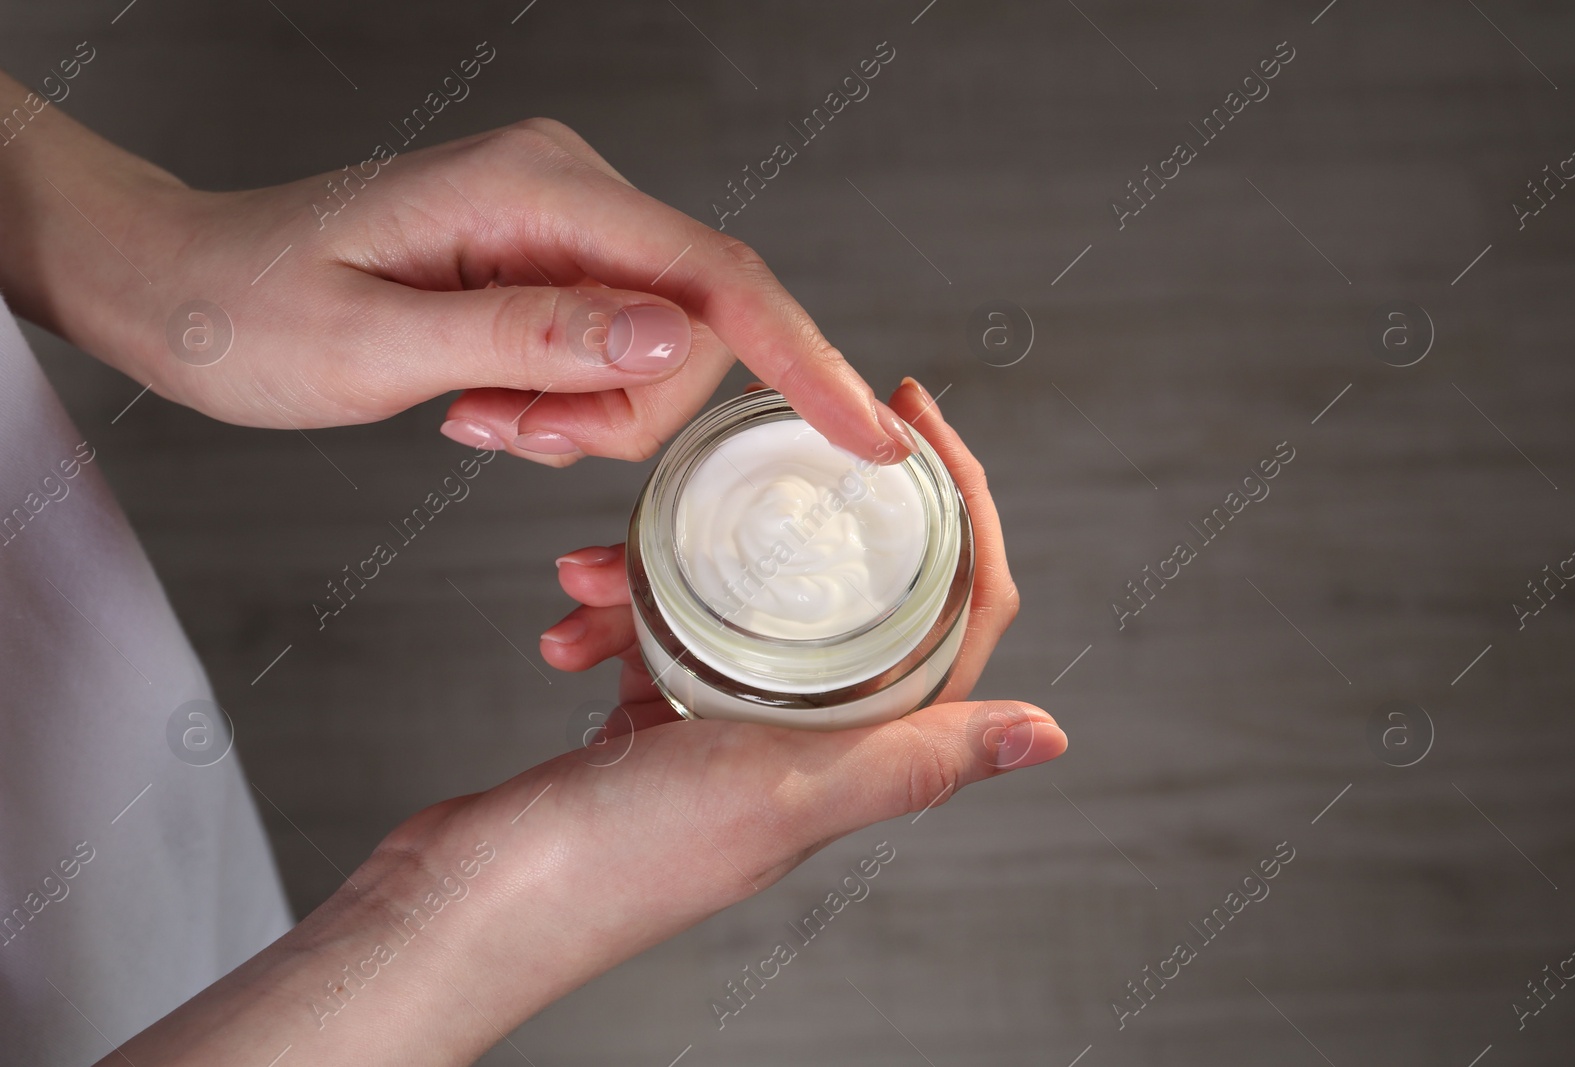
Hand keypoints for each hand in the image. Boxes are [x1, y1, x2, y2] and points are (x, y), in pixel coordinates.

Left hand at [0, 81, 916, 464]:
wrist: (181, 283)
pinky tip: (485, 401)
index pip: (714, 276)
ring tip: (477, 416)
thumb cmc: (248, 309)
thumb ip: (536, 338)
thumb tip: (675, 342)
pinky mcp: (552, 261)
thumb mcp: (380, 344)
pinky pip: (614, 352)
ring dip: (584, 417)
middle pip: (694, 328)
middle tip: (504, 434)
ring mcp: (566, 224)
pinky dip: (566, 405)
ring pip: (657, 354)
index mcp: (536, 190)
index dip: (802, 360)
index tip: (866, 436)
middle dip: (623, 415)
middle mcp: (569, 190)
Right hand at [108, 379, 1055, 1064]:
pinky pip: (668, 625)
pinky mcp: (667, 715)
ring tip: (602, 560)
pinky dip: (621, 605)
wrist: (485, 900)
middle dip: (818, 507)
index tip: (915, 420)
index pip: (957, 606)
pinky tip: (572, 607)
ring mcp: (741, 722)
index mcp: (868, 747)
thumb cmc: (633, 860)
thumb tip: (1050, 734)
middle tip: (790, 424)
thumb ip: (911, 762)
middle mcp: (817, 734)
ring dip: (678, 562)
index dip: (958, 506)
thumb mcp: (788, 793)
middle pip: (854, 583)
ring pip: (747, 596)